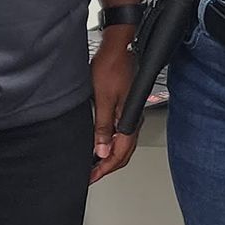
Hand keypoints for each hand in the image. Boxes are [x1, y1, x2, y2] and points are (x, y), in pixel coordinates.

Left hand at [90, 31, 138, 182]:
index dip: (104, 169)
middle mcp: (132, 119)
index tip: (91, 177)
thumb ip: (103, 128)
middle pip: (124, 153)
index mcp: (129, 120)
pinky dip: (110, 143)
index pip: (120, 154)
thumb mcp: (102, 99)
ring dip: (109, 156)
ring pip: (123, 144)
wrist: (119, 47)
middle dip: (108, 167)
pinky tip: (100, 143)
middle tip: (91, 175)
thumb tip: (102, 151)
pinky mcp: (125, 107)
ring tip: (94, 163)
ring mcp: (129, 113)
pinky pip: (120, 133)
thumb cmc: (112, 67)